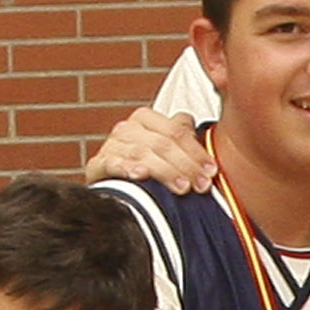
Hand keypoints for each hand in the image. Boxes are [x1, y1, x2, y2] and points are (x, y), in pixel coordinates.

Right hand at [86, 106, 214, 192]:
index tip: (211, 171)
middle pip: (162, 144)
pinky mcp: (97, 165)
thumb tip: (202, 132)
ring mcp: (111, 146)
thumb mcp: (167, 152)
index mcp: (146, 119)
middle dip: (186, 165)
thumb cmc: (148, 170)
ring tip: (183, 188)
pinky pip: (112, 163)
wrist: (115, 191)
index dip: (196, 151)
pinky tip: (141, 175)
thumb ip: (184, 139)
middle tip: (201, 185)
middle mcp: (126, 128)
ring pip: (142, 154)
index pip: (176, 131)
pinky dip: (127, 168)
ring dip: (165, 171)